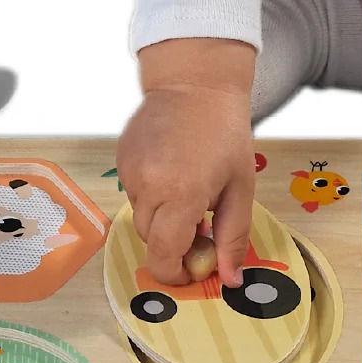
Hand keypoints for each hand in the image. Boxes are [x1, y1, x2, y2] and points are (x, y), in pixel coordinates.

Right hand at [116, 38, 257, 286]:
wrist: (195, 83)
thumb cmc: (226, 134)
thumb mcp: (241, 188)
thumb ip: (233, 237)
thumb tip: (230, 280)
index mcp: (180, 196)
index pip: (164, 256)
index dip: (176, 273)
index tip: (194, 269)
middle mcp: (148, 187)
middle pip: (152, 240)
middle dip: (174, 243)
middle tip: (200, 227)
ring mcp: (129, 171)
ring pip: (141, 217)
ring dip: (162, 218)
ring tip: (187, 192)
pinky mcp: (120, 159)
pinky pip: (134, 192)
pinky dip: (151, 194)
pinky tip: (171, 172)